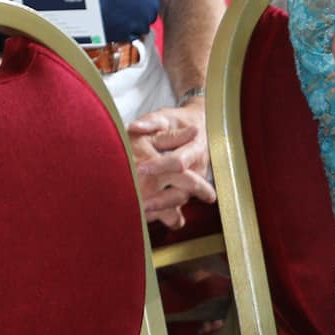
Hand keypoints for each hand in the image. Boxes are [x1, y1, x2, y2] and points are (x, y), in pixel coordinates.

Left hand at [127, 101, 215, 227]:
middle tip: (142, 204)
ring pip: (180, 202)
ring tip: (140, 215)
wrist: (200, 126)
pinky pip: (177, 208)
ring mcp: (194, 183)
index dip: (160, 166)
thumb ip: (152, 122)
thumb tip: (134, 126)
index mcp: (194, 149)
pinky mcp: (186, 192)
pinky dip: (163, 216)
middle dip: (162, 200)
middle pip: (183, 191)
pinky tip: (145, 218)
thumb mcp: (167, 116)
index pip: (179, 162)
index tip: (140, 169)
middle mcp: (197, 170)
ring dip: (161, 211)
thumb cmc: (179, 122)